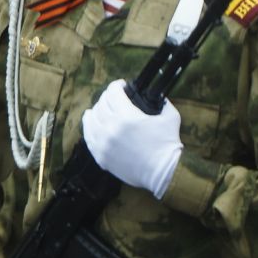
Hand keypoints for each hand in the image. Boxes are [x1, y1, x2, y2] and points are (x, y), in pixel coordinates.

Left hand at [82, 79, 182, 199]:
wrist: (163, 172)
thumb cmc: (168, 144)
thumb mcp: (170, 117)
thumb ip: (162, 102)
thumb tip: (156, 94)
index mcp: (127, 116)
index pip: (113, 92)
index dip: (117, 85)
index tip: (121, 85)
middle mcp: (111, 127)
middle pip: (102, 103)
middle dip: (108, 96)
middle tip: (114, 97)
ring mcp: (103, 142)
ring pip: (91, 118)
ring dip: (96, 109)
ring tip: (100, 107)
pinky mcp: (100, 154)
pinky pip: (88, 135)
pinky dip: (89, 125)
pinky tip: (91, 120)